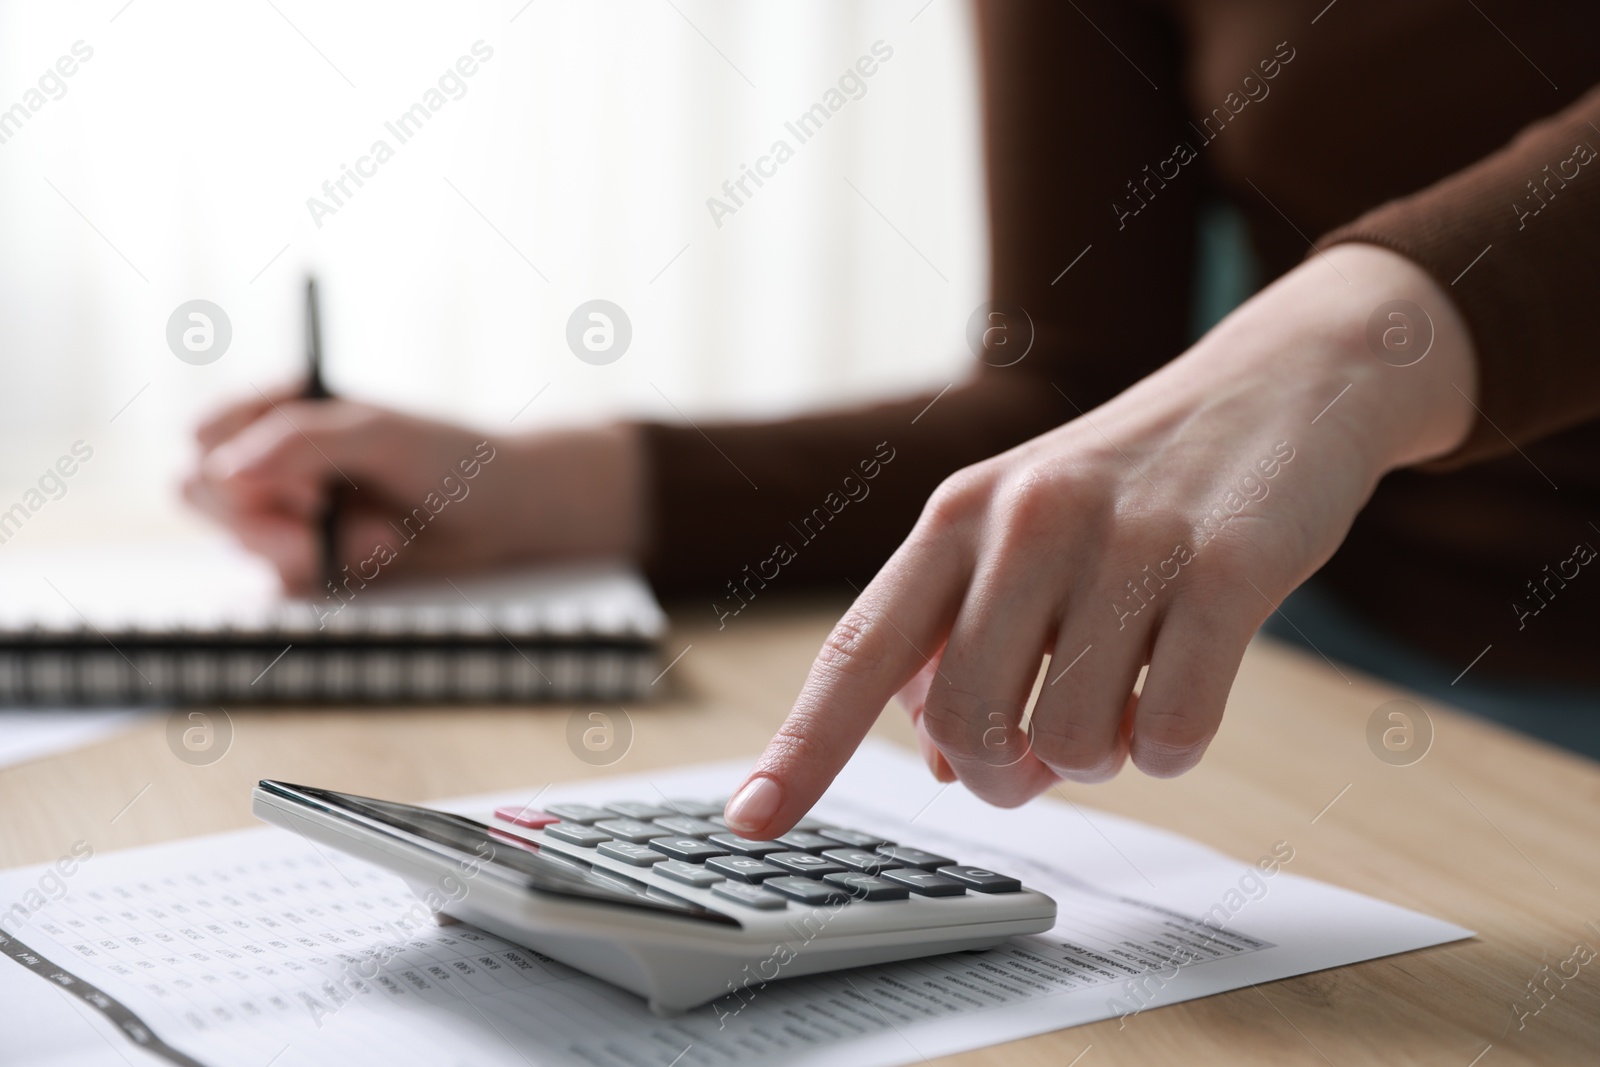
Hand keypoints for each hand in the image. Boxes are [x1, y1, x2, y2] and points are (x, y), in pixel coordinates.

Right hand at [184, 388, 643, 593]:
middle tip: (325, 521)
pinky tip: (378, 553)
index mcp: (279, 404)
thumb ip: (302, 442)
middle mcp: (270, 453)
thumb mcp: (381, 435)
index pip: (205, 434)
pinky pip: (276, 576)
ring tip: (382, 536)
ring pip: (240, 540)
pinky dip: (325, 572)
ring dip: (309, 548)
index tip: (312, 488)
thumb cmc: (452, 457)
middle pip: (201, 492)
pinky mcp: (304, 554)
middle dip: (266, 520)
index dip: (238, 468)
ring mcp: (283, 506)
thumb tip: (223, 470)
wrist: (504, 513)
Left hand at [724, 244, 1478, 835]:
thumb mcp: (1025, 532)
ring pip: (1072, 746)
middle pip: (967, 726)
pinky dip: (1171, 750)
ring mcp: (1128, 541)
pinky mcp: (1227, 570)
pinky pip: (1171, 732)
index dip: (802, 746)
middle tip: (1041, 761)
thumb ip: (964, 637)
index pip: (860, 649)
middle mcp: (1027, 521)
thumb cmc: (1135, 482)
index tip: (750, 819)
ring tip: (1122, 703)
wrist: (1280, 382)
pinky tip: (1179, 701)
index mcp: (959, 514)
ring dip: (1097, 761)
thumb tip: (938, 761)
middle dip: (1003, 777)